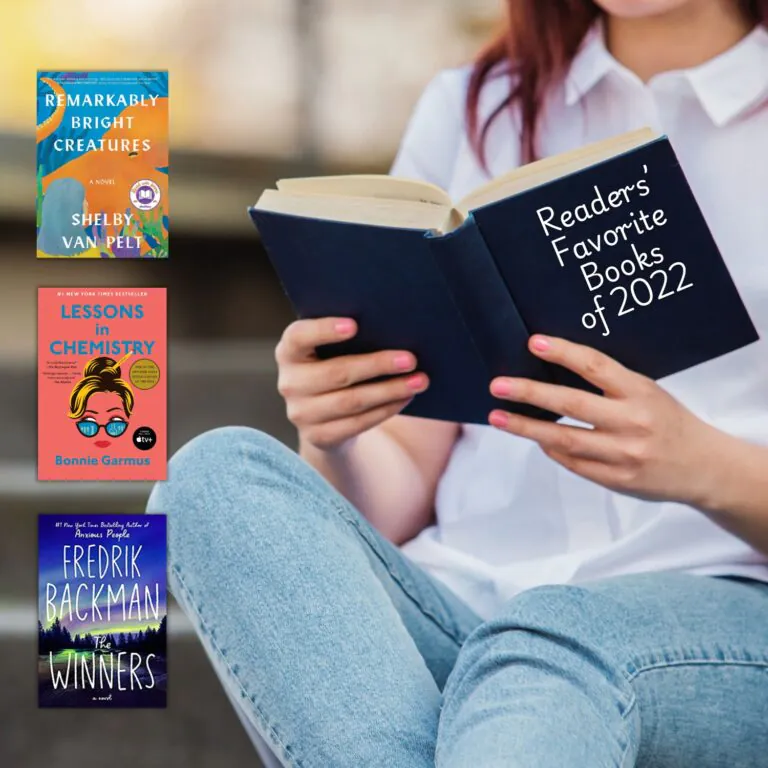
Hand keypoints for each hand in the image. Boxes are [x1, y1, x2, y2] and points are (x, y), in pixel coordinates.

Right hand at [276, 318, 428, 451]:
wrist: (325, 413)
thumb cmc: (336, 364)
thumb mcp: (332, 349)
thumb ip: (351, 338)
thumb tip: (394, 328)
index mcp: (289, 352)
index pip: (299, 336)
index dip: (323, 330)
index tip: (355, 325)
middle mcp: (290, 383)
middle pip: (336, 373)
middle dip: (377, 365)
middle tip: (411, 359)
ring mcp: (301, 413)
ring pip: (351, 401)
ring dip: (389, 390)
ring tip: (419, 381)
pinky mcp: (317, 436)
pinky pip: (357, 424)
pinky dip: (385, 410)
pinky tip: (405, 398)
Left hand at [488, 335, 724, 506]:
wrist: (704, 466)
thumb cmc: (668, 421)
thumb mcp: (647, 392)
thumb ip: (609, 385)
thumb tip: (553, 373)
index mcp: (640, 392)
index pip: (595, 366)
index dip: (563, 353)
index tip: (534, 342)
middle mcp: (632, 422)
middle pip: (570, 404)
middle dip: (529, 393)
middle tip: (497, 385)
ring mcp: (623, 454)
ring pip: (564, 439)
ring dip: (526, 427)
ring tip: (498, 417)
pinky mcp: (617, 480)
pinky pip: (573, 463)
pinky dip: (551, 450)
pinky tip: (535, 439)